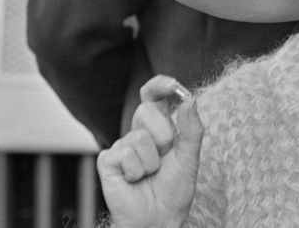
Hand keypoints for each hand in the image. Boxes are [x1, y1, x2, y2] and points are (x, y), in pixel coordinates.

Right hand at [97, 76, 203, 227]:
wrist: (160, 219)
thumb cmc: (173, 190)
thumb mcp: (190, 157)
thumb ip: (191, 128)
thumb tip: (190, 98)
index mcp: (158, 126)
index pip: (154, 95)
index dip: (160, 85)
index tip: (173, 85)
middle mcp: (137, 132)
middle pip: (148, 110)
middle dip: (164, 135)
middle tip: (165, 157)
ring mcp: (121, 146)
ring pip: (140, 137)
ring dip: (153, 161)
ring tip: (150, 175)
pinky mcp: (107, 161)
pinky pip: (126, 154)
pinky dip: (137, 172)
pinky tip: (135, 181)